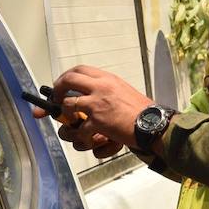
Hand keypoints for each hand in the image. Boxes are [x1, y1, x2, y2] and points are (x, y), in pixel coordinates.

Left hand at [37, 65, 152, 152]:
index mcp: (107, 79)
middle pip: (68, 80)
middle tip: (56, 100)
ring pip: (68, 104)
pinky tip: (85, 139)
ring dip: (65, 115)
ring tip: (69, 123)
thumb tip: (91, 93)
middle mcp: (100, 87)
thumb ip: (106, 89)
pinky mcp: (98, 121)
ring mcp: (97, 103)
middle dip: (57, 89)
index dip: (66, 76)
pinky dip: (80, 137)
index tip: (62, 84)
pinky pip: (80, 129)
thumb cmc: (141, 110)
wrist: (153, 123)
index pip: (80, 69)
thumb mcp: (122, 90)